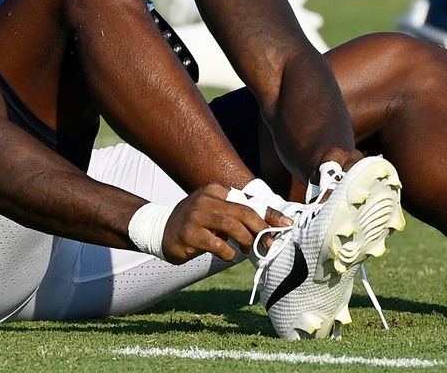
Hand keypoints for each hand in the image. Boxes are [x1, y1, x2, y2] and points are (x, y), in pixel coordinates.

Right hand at [160, 183, 290, 263]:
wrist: (160, 230)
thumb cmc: (196, 224)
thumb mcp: (216, 213)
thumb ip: (238, 217)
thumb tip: (270, 229)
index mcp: (216, 190)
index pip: (248, 201)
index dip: (269, 214)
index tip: (286, 225)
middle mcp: (206, 199)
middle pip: (243, 212)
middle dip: (261, 229)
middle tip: (268, 243)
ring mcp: (195, 215)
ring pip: (231, 226)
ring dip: (245, 240)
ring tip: (247, 250)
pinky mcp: (189, 233)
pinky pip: (216, 244)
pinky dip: (228, 252)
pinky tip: (229, 255)